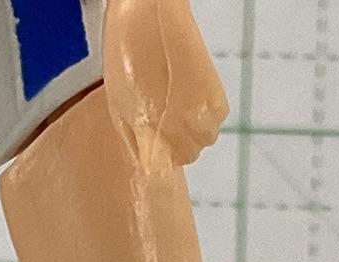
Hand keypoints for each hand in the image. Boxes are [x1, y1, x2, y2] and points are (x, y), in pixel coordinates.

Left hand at [103, 0, 229, 173]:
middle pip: (184, 155)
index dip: (157, 152)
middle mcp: (183, 135)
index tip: (152, 137)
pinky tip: (190, 90)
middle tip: (163, 111)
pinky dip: (204, 111)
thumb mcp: (120, 104)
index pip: (162, 168)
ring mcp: (204, 121)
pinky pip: (213, 122)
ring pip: (201, 140)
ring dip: (190, 126)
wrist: (151, 14)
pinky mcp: (219, 104)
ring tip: (176, 98)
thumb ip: (135, 139)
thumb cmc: (128, 54)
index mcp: (156, 138)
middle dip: (174, 139)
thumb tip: (147, 162)